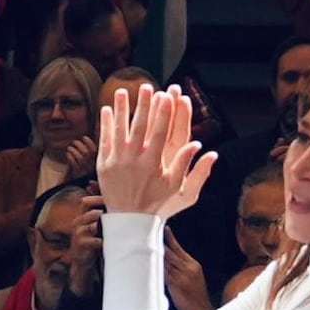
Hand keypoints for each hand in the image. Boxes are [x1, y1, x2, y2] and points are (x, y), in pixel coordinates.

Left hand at [97, 85, 209, 221]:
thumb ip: (195, 170)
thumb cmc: (159, 206)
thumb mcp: (182, 192)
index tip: (167, 96)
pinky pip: (105, 140)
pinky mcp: (104, 166)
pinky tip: (108, 110)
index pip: (162, 132)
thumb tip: (206, 149)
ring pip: (120, 130)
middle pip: (140, 126)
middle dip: (144, 104)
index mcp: (155, 164)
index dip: (165, 113)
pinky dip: (106, 125)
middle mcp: (135, 160)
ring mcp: (117, 162)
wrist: (130, 223)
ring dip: (122, 109)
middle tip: (147, 86)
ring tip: (123, 91)